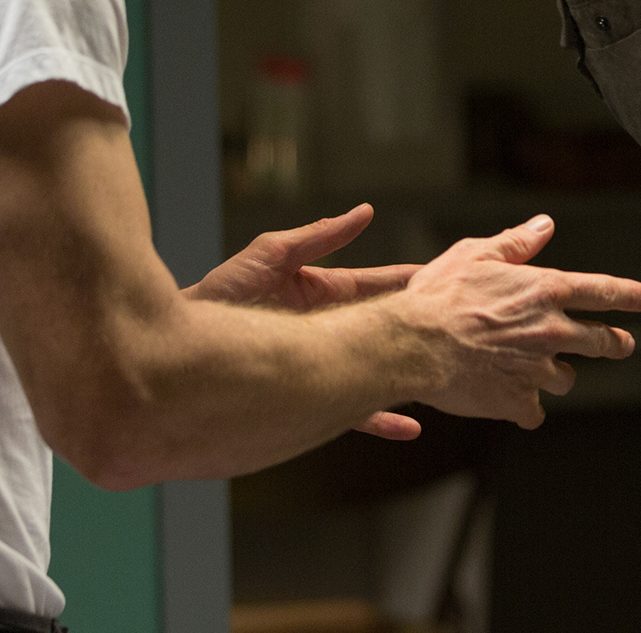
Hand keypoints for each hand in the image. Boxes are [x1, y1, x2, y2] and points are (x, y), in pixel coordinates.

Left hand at [187, 204, 424, 440]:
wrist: (179, 352)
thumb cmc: (219, 296)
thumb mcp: (269, 255)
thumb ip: (319, 237)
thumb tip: (364, 212)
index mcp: (322, 293)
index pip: (376, 285)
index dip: (409, 281)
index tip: (445, 277)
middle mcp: (327, 330)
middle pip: (384, 328)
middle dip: (419, 327)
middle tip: (461, 326)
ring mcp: (320, 364)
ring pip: (375, 369)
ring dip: (406, 373)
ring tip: (444, 375)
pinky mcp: (308, 395)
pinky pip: (351, 409)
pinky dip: (380, 419)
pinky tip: (409, 427)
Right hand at [396, 215, 640, 429]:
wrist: (414, 346)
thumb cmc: (441, 297)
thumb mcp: (476, 255)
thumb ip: (516, 243)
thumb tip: (545, 225)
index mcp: (546, 291)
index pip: (602, 292)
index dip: (629, 294)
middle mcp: (551, 331)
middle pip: (601, 341)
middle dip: (615, 342)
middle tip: (622, 344)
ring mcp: (538, 370)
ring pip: (565, 378)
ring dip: (556, 374)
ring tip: (537, 370)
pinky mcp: (519, 401)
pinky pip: (534, 411)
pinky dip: (525, 406)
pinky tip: (511, 400)